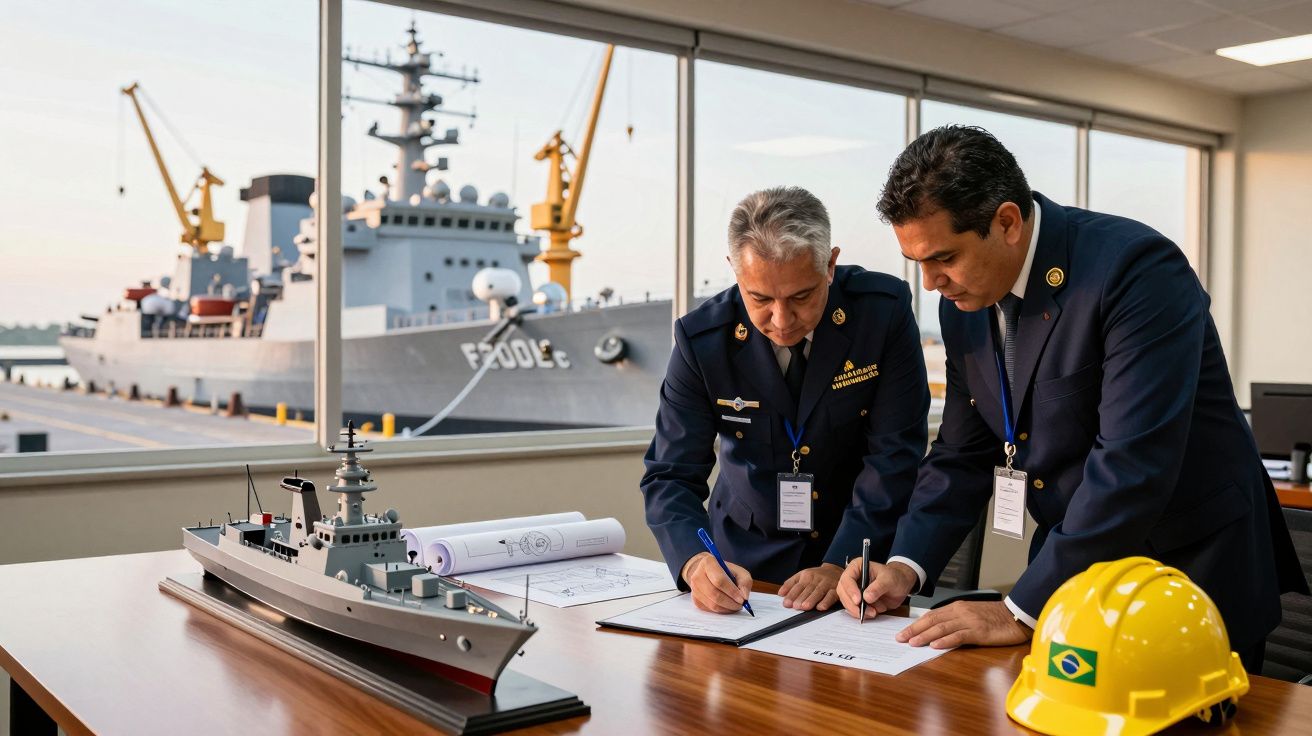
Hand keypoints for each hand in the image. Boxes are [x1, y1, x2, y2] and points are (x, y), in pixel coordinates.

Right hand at [681, 552, 752, 613]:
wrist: (709, 573)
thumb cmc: (726, 572)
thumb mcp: (739, 572)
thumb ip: (745, 582)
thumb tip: (744, 596)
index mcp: (708, 563)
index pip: (719, 580)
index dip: (732, 591)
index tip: (742, 599)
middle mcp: (697, 575)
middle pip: (714, 594)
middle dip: (730, 602)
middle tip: (740, 605)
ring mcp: (694, 588)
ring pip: (712, 604)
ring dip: (727, 608)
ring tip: (735, 605)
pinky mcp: (695, 599)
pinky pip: (710, 609)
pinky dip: (721, 610)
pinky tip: (727, 606)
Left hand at [779, 563, 842, 610]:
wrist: (835, 570)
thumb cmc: (816, 576)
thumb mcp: (802, 576)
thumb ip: (790, 584)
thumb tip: (780, 593)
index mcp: (806, 575)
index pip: (798, 586)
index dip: (792, 595)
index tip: (787, 603)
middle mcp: (817, 579)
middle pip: (808, 589)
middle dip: (801, 598)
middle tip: (796, 606)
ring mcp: (827, 583)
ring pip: (819, 591)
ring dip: (812, 599)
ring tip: (805, 607)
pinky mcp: (837, 589)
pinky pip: (832, 595)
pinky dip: (827, 601)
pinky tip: (821, 607)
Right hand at [836, 559, 916, 619]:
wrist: (900, 585)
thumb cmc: (895, 577)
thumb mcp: (889, 579)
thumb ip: (878, 587)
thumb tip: (866, 597)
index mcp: (857, 567)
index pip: (847, 578)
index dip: (850, 590)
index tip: (858, 600)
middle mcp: (853, 578)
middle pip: (842, 592)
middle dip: (851, 604)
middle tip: (862, 611)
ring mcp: (854, 590)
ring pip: (847, 602)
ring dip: (857, 610)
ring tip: (873, 612)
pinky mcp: (858, 601)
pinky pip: (854, 609)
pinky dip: (862, 614)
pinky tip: (872, 613)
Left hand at [896, 601, 1032, 648]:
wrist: (1017, 616)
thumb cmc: (995, 617)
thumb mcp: (972, 615)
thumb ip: (956, 621)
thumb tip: (937, 632)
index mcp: (957, 608)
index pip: (931, 616)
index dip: (916, 624)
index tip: (903, 632)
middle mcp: (960, 612)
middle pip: (932, 621)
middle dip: (914, 630)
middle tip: (900, 638)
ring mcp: (969, 621)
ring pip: (942, 628)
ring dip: (925, 636)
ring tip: (912, 642)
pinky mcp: (979, 631)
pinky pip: (959, 636)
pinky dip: (945, 641)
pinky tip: (935, 646)